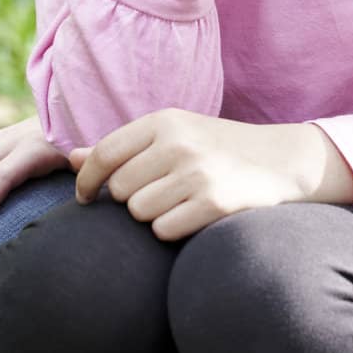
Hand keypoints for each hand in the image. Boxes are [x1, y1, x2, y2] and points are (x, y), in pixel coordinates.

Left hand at [72, 110, 352, 239]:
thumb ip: (122, 147)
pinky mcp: (215, 204)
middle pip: (121, 190)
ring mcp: (198, 173)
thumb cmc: (218, 148)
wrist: (283, 161)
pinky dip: (173, 231)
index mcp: (165, 121)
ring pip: (140, 213)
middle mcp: (179, 143)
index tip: (86, 197)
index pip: (104, 154)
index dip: (86, 181)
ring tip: (180, 203)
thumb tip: (69, 158)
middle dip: (132, 200)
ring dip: (154, 217)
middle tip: (158, 195)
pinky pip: (165, 231)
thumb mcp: (173, 135)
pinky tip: (194, 217)